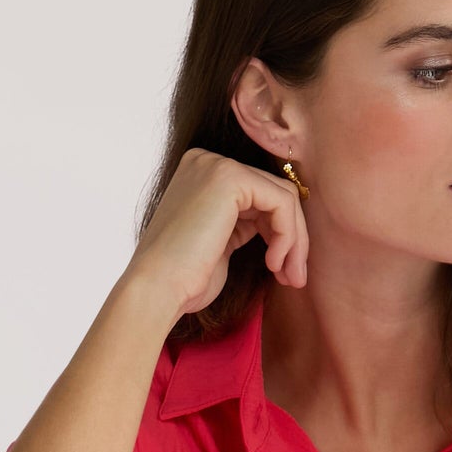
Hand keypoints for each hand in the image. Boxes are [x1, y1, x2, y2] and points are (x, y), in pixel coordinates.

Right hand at [123, 146, 309, 319]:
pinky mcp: (230, 178)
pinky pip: (282, 202)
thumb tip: (285, 226)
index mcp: (201, 175)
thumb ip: (244, 223)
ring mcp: (216, 166)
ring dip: (295, 241)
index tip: (283, 271)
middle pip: (275, 193)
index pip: (259, 195)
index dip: (280, 233)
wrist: (156, 290)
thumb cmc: (184, 280)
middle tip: (295, 278)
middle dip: (293, 239)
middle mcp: (207, 162)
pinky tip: (274, 263)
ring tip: (290, 277)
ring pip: (284, 197)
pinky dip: (288, 236)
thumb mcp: (220, 242)